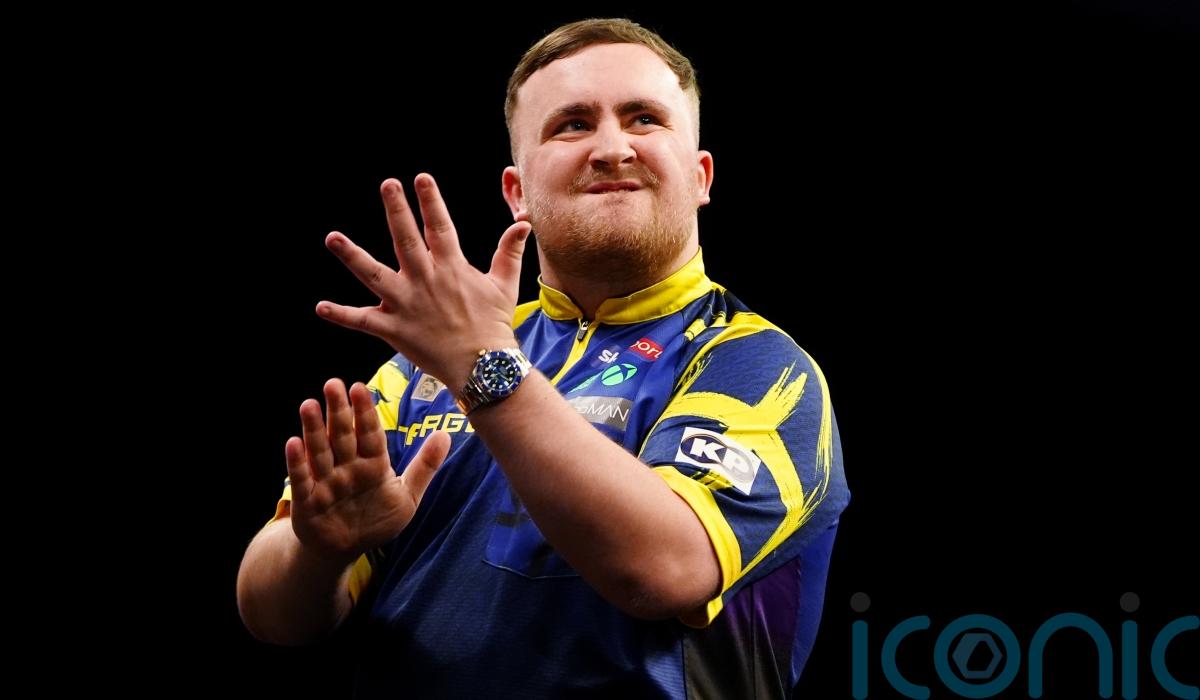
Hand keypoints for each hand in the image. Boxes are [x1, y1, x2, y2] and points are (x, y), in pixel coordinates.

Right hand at [284, 378, 450, 563]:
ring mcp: (326, 482)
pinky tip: (293, 443)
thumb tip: (446, 434)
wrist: (347, 549)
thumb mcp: (407, 496)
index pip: (369, 434)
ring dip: (314, 430)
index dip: (365, 412)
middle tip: (333, 383)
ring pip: (320, 452)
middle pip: (343, 436)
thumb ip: (425, 466)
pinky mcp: (308, 501)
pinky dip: (298, 462)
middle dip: (338, 411)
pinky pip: (302, 480)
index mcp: (372, 464)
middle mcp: (347, 468)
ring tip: (309, 405)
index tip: (359, 388)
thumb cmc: (377, 519)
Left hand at [315, 175, 532, 390]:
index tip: (421, 178)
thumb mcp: (505, 285)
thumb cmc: (494, 326)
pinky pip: (362, 321)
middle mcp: (425, 281)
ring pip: (373, 275)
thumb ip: (509, 252)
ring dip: (351, 256)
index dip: (431, 201)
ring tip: (332, 238)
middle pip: (406, 240)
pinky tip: (321, 307)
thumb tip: (523, 223)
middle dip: (396, 210)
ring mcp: (406, 304)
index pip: (440, 226)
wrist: (483, 366)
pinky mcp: (394, 329)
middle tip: (387, 184)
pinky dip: (342, 314)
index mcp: (451, 268)